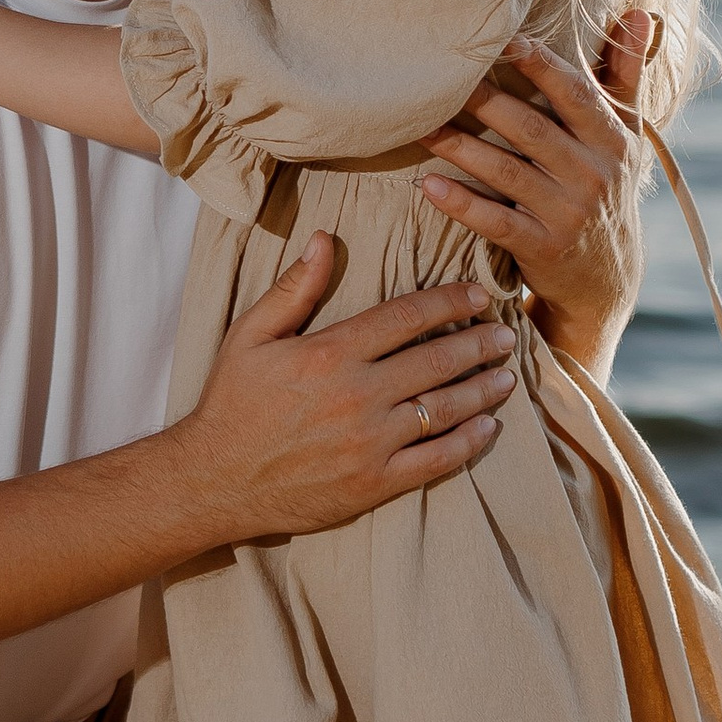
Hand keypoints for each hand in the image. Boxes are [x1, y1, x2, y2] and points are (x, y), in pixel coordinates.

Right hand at [172, 238, 516, 543]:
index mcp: (331, 352)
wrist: (214, 480)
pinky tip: (487, 428)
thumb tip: (325, 238)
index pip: (408, 316)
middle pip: (438, 359)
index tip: (480, 295)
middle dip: (480, 343)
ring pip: (446, 408)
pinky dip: (468, 442)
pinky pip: (436, 459)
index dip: (451, 301)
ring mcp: (371, 442)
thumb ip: (295, 288)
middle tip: (506, 334)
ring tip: (506, 377)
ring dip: (483, 389)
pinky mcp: (375, 483)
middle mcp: (359, 394)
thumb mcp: (251, 335)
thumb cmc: (232, 403)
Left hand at [418, 13, 652, 375]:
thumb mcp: (627, 134)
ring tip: (421, 125)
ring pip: (507, 172)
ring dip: (460, 147)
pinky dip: (461, 203)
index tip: (502, 39)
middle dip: (484, 100)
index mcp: (612, 139)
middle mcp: (594, 174)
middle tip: (439, 77)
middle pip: (531, 128)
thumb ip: (627, 73)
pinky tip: (428, 184)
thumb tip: (642, 13)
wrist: (608, 278)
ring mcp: (569, 213)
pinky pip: (496, 222)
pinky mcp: (543, 248)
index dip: (540, 64)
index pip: (574, 93)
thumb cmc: (606, 187)